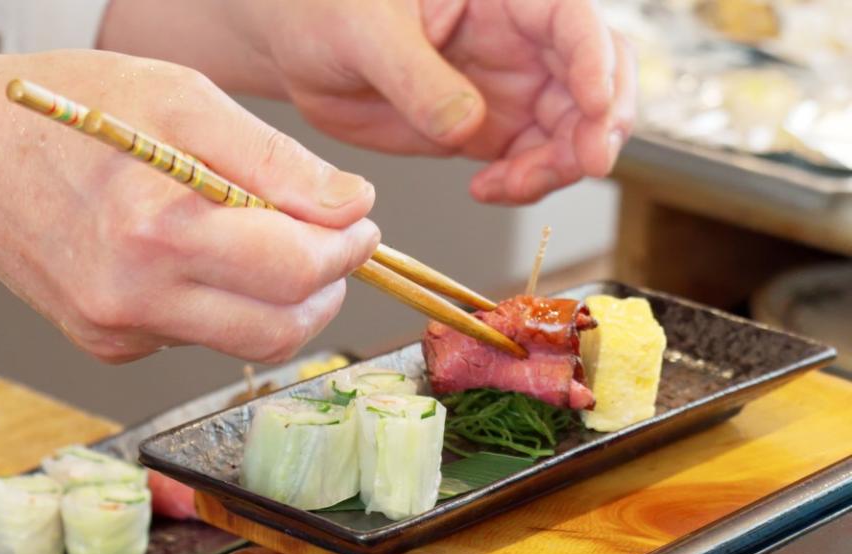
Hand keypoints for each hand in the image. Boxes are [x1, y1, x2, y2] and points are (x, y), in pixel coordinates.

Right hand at [0, 51, 381, 363]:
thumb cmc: (65, 110)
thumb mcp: (181, 99)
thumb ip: (274, 162)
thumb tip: (349, 207)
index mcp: (158, 231)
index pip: (295, 270)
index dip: (346, 248)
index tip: (358, 221)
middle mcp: (132, 297)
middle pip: (278, 330)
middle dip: (322, 288)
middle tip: (332, 240)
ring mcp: (115, 330)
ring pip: (240, 341)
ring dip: (271, 297)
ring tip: (257, 235)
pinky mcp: (103, 344)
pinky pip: (191, 338)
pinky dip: (213, 300)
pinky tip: (183, 251)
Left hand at [236, 0, 637, 203]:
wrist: (300, 51)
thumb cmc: (331, 12)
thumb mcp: (367, 32)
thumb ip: (417, 75)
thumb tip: (467, 121)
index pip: (573, 22)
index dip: (596, 64)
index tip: (592, 108)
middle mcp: (520, 42)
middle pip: (595, 79)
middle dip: (600, 123)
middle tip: (582, 163)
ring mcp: (509, 89)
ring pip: (572, 129)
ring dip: (562, 164)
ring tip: (511, 185)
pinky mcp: (487, 132)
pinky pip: (531, 162)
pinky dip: (526, 185)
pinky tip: (490, 190)